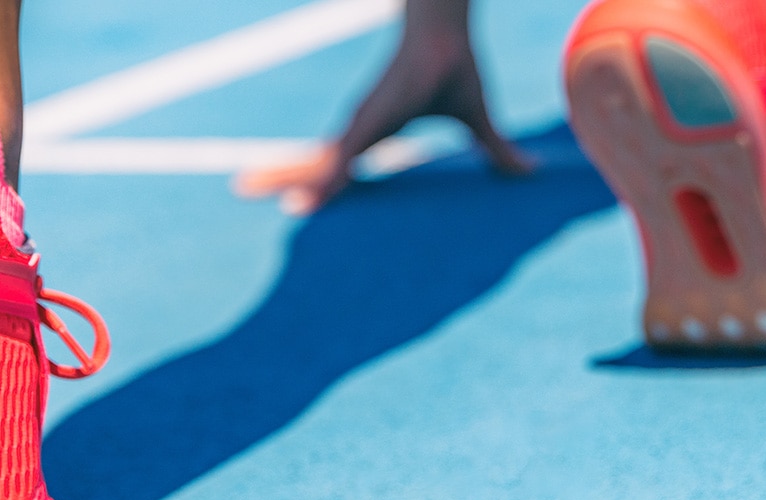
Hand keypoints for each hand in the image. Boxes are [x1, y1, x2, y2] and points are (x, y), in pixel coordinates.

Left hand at [232, 0, 530, 213]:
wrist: (446, 30)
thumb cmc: (455, 68)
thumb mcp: (476, 121)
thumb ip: (494, 152)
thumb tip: (526, 173)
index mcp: (376, 132)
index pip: (339, 164)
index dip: (316, 182)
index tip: (289, 203)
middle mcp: (360, 129)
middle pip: (313, 160)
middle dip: (277, 174)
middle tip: (239, 188)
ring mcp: (360, 125)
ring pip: (316, 162)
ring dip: (285, 179)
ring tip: (246, 187)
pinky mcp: (369, 122)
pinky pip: (341, 162)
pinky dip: (321, 183)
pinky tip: (303, 201)